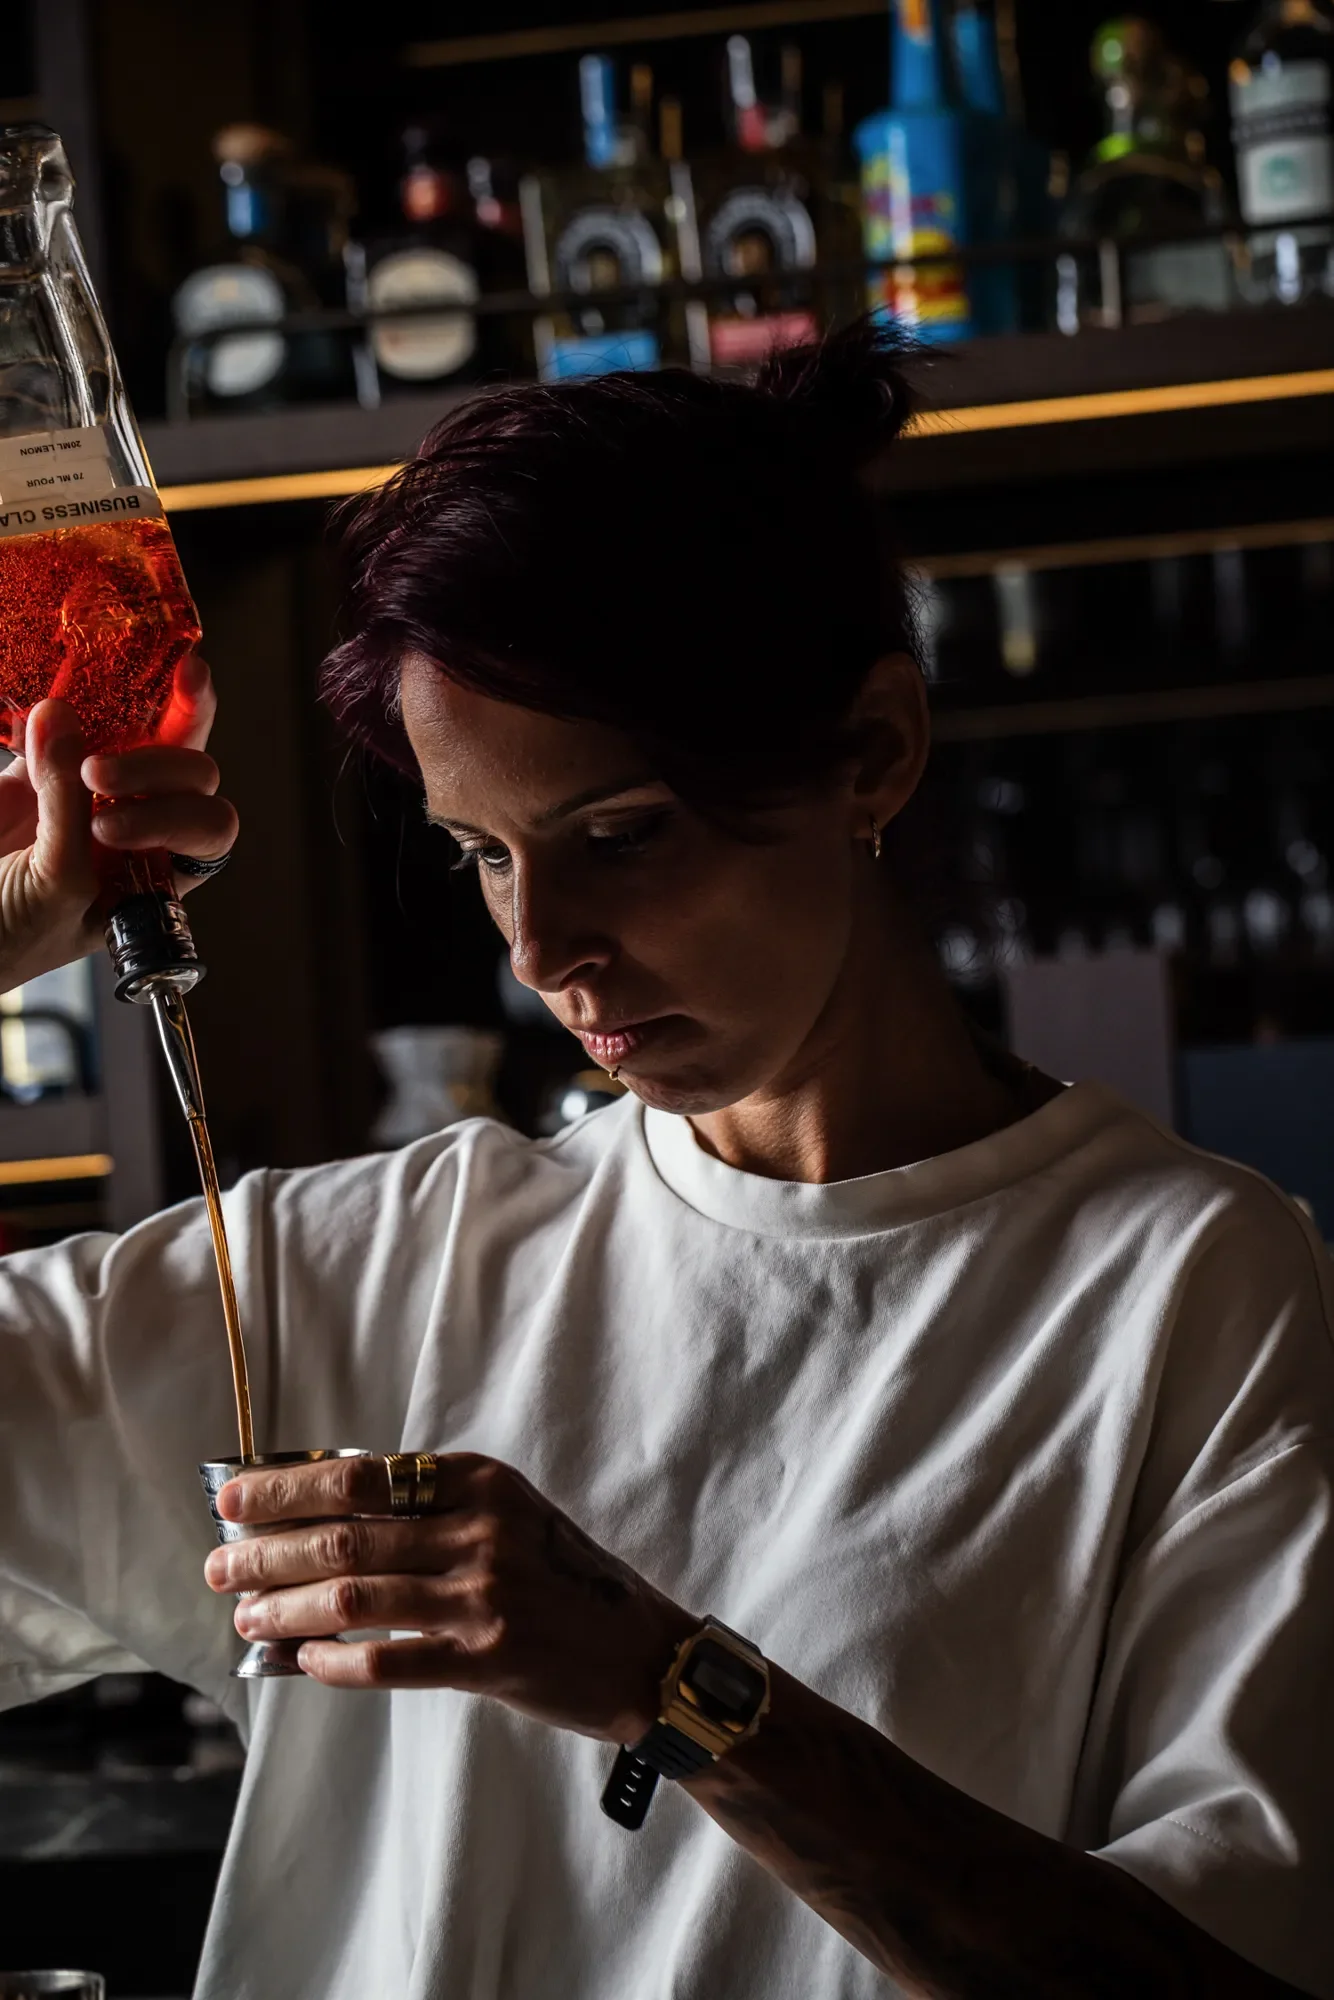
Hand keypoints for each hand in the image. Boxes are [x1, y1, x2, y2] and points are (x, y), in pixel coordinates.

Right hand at [0, 654, 236, 993]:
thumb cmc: (10, 939)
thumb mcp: (55, 890)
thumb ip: (65, 810)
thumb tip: (60, 719)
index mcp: (161, 872)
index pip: (208, 828)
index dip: (184, 814)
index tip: (114, 826)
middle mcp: (142, 827)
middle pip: (189, 774)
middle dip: (155, 767)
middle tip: (95, 774)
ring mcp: (94, 793)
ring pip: (142, 735)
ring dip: (123, 717)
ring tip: (58, 726)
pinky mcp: (42, 767)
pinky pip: (68, 723)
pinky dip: (59, 711)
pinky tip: (43, 712)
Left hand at [204, 1452, 694, 1741]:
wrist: (639, 1649)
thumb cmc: (561, 1578)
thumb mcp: (508, 1516)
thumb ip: (430, 1508)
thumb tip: (320, 1515)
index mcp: (481, 1481)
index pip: (361, 1476)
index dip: (287, 1489)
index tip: (234, 1499)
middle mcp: (482, 1529)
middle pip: (346, 1536)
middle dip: (268, 1551)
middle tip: (219, 1566)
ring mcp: (485, 1595)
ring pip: (354, 1597)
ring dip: (285, 1608)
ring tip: (247, 1616)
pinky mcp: (488, 1658)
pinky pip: (387, 1659)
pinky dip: (333, 1661)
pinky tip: (302, 1660)